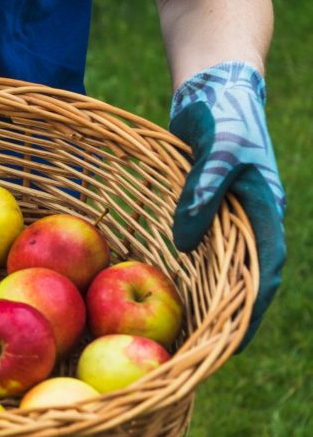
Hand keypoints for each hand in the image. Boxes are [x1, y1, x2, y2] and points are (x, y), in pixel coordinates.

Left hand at [169, 61, 285, 350]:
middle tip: (200, 349)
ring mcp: (231, 212)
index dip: (252, 309)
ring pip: (224, 263)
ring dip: (210, 294)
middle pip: (246, 276)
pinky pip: (203, 244)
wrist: (213, 86)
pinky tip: (170, 284)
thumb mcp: (216, 149)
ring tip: (184, 329)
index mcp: (265, 209)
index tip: (233, 344)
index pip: (265, 270)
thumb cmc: (220, 114)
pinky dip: (193, 267)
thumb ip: (202, 193)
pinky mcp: (209, 204)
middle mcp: (252, 217)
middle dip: (229, 313)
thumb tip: (184, 244)